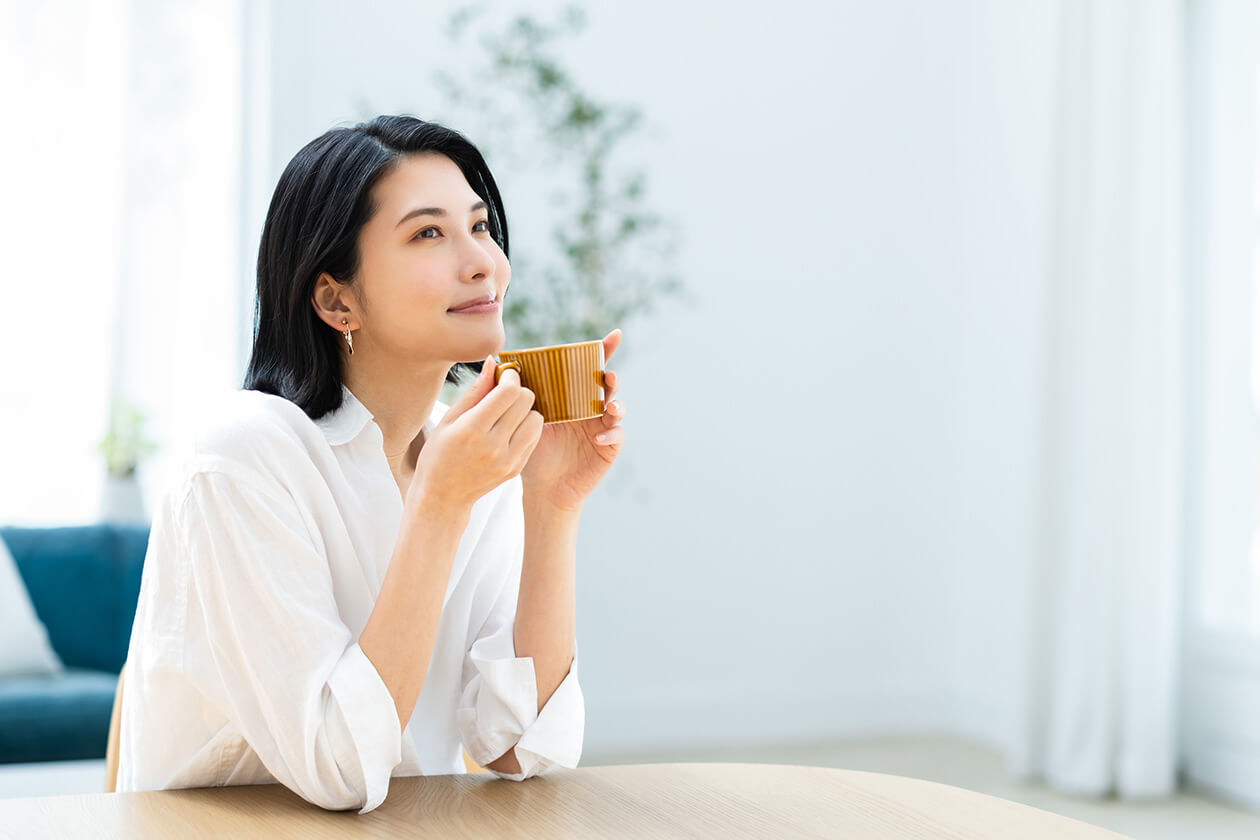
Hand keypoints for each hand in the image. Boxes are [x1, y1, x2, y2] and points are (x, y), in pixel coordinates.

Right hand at [408, 355, 543, 512]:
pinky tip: (509, 430)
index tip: (505, 375)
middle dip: (518, 390)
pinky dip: (526, 428)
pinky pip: (534, 437)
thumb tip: (493, 362)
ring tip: (508, 413)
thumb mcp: (449, 419)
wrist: (443, 496)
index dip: (511, 377)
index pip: (509, 392)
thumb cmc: (439, 453)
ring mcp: (508, 460)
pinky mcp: (516, 469)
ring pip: (537, 419)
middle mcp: (493, 446)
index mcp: (472, 429)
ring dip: (526, 410)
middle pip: (526, 401)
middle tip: (505, 393)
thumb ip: (475, 391)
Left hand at [520, 329, 625, 510]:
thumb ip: (513, 392)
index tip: (614, 335)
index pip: (590, 369)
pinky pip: (616, 437)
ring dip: (616, 403)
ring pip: (617, 409)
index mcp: (574, 396)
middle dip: (611, 377)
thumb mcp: (521, 418)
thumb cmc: (530, 450)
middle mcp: (591, 408)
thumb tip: (493, 360)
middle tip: (607, 374)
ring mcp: (602, 428)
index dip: (605, 351)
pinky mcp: (608, 449)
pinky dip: (611, 434)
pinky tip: (599, 437)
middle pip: (607, 386)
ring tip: (609, 405)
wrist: (542, 488)